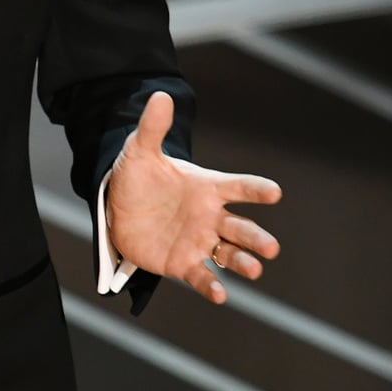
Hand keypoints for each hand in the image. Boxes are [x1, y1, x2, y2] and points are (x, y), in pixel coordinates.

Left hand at [106, 91, 281, 303]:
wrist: (118, 208)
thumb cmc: (138, 177)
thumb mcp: (141, 151)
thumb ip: (153, 128)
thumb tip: (160, 95)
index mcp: (207, 188)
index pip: (238, 187)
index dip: (255, 189)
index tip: (274, 192)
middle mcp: (210, 217)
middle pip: (241, 228)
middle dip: (257, 238)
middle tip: (271, 248)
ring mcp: (199, 241)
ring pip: (229, 254)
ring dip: (243, 262)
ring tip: (255, 270)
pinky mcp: (183, 263)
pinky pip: (200, 275)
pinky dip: (211, 285)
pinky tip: (219, 294)